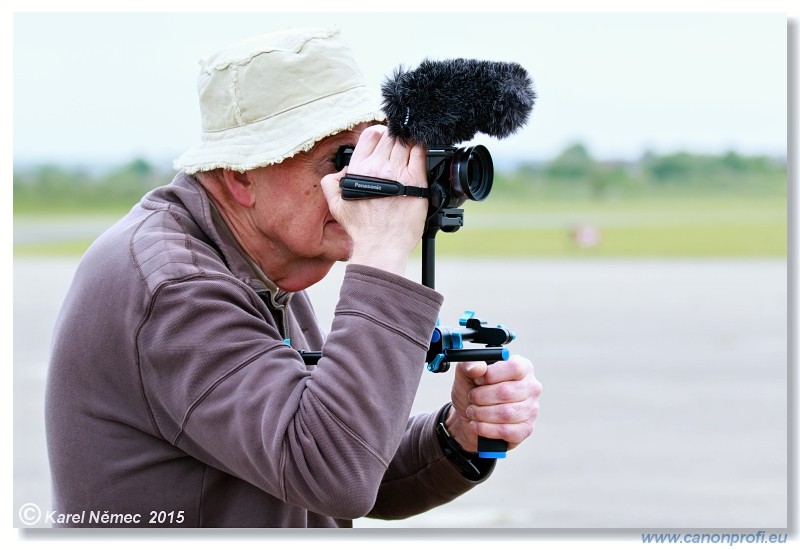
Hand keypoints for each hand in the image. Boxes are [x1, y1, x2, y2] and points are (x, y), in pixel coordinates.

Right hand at [321, 125, 427, 274]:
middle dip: (395, 138)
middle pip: (391, 136)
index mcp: (358, 169)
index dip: (380, 133)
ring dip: (409, 144)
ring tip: (410, 153)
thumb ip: (331, 182)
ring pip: (406, 142)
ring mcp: (398, 173)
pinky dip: (421, 150)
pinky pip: (420, 154)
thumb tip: (342, 170)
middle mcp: (377, 167)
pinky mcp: (416, 181)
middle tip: (399, 149)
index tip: (385, 141)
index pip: (371, 134)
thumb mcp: (335, 204)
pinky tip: (421, 156)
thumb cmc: (362, 229)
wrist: (380, 247)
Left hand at [447, 355, 541, 452]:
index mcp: (522, 367)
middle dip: (482, 397)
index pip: (515, 368)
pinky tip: (476, 425)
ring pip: (506, 413)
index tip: (477, 380)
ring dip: (481, 413)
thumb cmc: (472, 390)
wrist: (468, 417)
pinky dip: (486, 429)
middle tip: (472, 398)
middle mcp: (531, 387)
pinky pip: (506, 431)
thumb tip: (479, 368)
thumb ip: (468, 365)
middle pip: (507, 392)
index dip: (492, 375)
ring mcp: (531, 409)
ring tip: (472, 411)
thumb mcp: (465, 374)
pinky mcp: (526, 429)